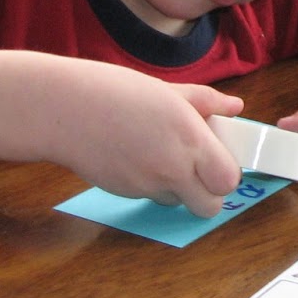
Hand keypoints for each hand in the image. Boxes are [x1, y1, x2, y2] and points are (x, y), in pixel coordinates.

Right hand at [59, 64, 245, 214]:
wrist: (63, 110)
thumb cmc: (115, 92)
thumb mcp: (167, 90)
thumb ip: (205, 102)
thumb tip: (235, 106)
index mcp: (190, 139)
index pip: (228, 180)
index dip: (226, 175)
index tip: (217, 161)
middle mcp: (172, 168)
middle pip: (210, 208)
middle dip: (208, 195)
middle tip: (198, 171)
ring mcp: (147, 185)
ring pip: (178, 202)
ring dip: (176, 188)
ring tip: (158, 155)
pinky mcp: (125, 194)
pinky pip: (150, 196)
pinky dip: (150, 184)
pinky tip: (135, 157)